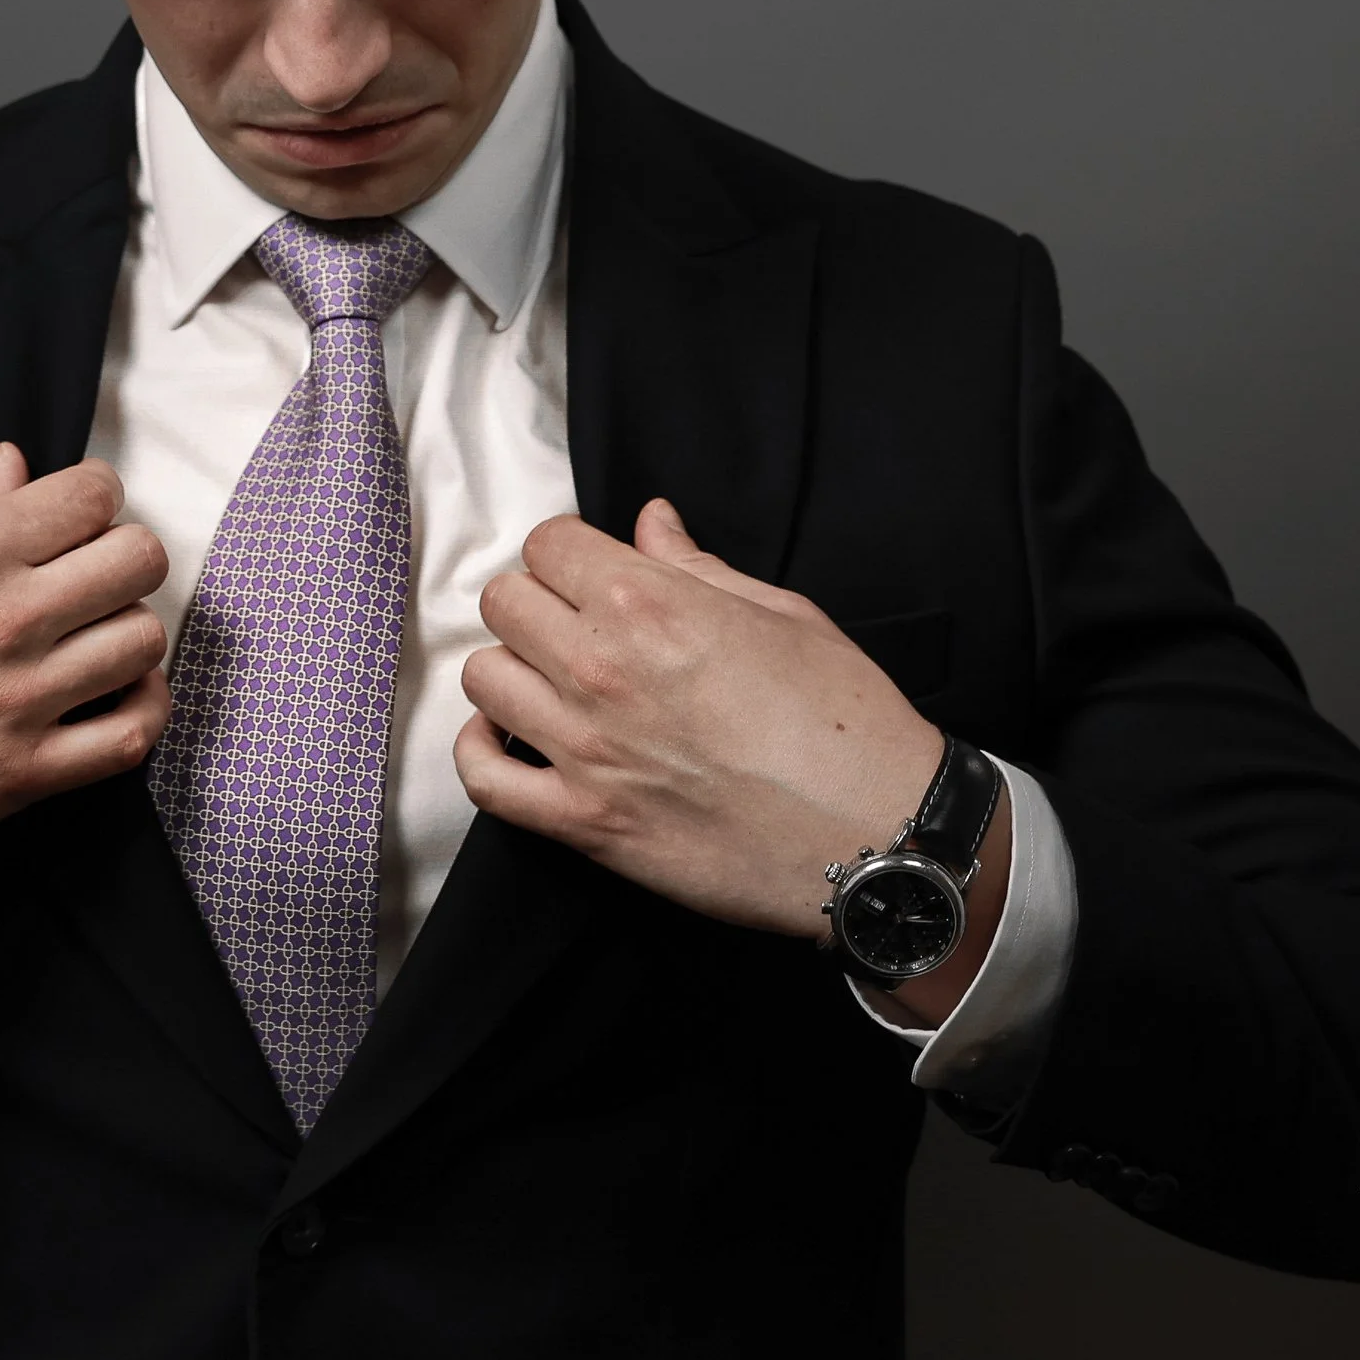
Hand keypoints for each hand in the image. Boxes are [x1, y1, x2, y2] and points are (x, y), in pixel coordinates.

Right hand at [0, 445, 169, 919]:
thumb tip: (12, 467)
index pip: (92, 494)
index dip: (89, 501)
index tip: (70, 520)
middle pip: (138, 559)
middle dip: (119, 558)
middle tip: (85, 578)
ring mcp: (14, 702)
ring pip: (143, 641)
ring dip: (125, 633)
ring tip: (89, 640)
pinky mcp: (16, 778)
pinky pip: (130, 738)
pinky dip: (139, 711)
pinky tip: (113, 697)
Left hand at [457, 500, 1007, 1012]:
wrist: (876, 836)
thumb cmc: (846, 722)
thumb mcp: (783, 614)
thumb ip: (698, 566)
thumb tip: (651, 522)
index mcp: (651, 602)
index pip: (548, 543)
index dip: (571, 553)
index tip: (594, 574)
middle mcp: (602, 667)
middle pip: (505, 602)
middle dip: (538, 603)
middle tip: (579, 627)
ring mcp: (584, 748)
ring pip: (484, 677)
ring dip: (514, 671)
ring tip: (556, 684)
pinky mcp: (583, 822)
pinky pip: (485, 778)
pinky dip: (483, 753)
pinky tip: (512, 739)